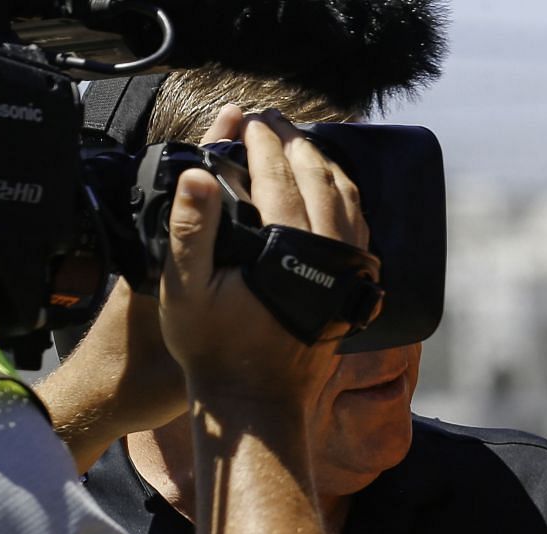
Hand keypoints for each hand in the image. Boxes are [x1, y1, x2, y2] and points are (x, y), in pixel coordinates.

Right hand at [160, 105, 368, 410]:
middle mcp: (329, 259)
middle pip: (322, 182)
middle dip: (298, 144)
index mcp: (287, 251)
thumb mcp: (185, 288)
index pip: (279, 178)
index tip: (251, 119)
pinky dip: (347, 200)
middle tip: (275, 120)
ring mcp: (349, 275)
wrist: (257, 401)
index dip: (264, 143)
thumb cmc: (214, 348)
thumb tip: (199, 174)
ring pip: (350, 203)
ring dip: (327, 167)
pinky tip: (331, 190)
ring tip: (303, 144)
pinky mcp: (356, 290)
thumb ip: (192, 228)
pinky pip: (361, 230)